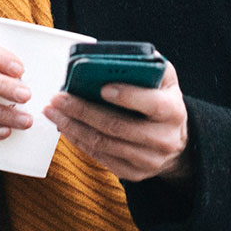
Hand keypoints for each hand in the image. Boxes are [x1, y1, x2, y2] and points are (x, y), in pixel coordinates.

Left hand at [43, 63, 189, 182]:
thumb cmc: (163, 101)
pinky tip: (65, 126)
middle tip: (59, 98)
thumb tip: (117, 56)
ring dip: (73, 127)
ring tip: (54, 111)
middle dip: (83, 111)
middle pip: (117, 126)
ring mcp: (149, 160)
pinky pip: (100, 157)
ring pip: (103, 144)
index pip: (151, 103)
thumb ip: (148, 66)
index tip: (101, 87)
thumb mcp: (165, 80)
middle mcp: (164, 139)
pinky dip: (78, 141)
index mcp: (174, 111)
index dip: (126, 96)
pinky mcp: (134, 173)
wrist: (175, 140)